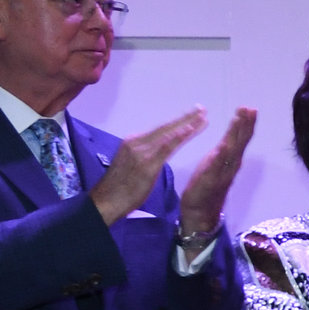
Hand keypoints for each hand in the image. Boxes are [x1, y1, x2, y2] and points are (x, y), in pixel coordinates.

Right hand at [86, 109, 205, 225]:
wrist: (105, 201)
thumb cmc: (119, 188)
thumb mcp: (131, 165)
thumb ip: (144, 156)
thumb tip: (156, 151)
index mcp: (133, 142)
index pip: (160, 129)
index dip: (177, 121)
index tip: (193, 114)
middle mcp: (136, 142)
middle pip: (166, 127)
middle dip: (186, 117)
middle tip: (203, 108)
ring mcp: (141, 152)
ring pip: (169, 134)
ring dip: (187, 124)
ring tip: (203, 116)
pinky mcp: (147, 163)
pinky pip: (167, 147)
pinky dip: (180, 136)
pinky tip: (191, 129)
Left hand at [173, 108, 255, 240]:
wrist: (200, 214)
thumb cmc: (205, 188)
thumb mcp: (214, 166)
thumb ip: (222, 153)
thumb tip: (229, 139)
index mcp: (229, 160)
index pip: (239, 138)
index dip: (245, 124)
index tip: (249, 107)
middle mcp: (230, 165)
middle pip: (240, 142)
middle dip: (245, 125)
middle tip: (250, 108)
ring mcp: (222, 174)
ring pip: (231, 151)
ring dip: (236, 135)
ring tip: (240, 120)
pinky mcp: (210, 182)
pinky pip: (216, 167)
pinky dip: (220, 157)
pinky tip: (223, 146)